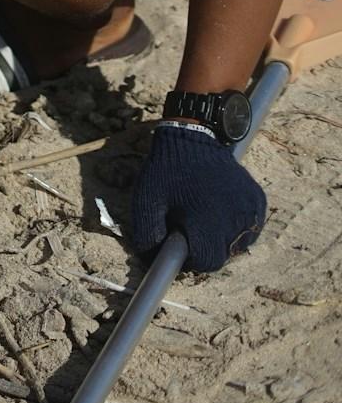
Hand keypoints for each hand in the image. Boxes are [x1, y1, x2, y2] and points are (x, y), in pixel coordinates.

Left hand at [127, 124, 266, 271]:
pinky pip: (250, 227)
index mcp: (207, 222)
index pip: (206, 262)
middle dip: (205, 248)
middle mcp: (235, 219)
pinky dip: (236, 226)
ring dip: (222, 239)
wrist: (191, 139)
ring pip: (239, 244)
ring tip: (203, 216)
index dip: (190, 258)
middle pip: (223, 255)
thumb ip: (147, 235)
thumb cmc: (165, 172)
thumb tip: (152, 261)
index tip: (180, 242)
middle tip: (188, 226)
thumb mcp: (145, 203)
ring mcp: (250, 209)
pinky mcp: (258, 200)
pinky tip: (219, 211)